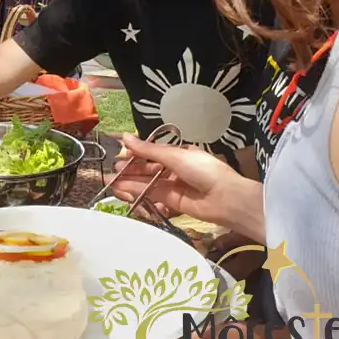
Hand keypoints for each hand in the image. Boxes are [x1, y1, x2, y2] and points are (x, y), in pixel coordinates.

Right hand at [111, 134, 238, 226]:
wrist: (226, 198)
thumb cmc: (203, 170)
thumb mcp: (174, 156)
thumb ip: (148, 150)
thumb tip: (124, 137)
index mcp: (180, 154)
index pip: (154, 152)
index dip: (138, 153)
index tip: (122, 154)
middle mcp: (176, 169)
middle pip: (149, 168)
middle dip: (132, 168)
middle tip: (114, 170)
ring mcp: (174, 185)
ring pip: (148, 182)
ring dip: (131, 181)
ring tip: (112, 181)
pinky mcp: (172, 202)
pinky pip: (152, 194)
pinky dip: (138, 192)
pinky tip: (124, 190)